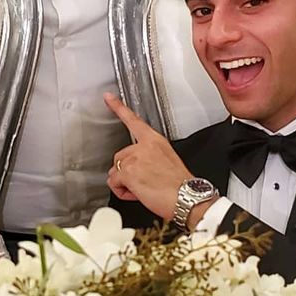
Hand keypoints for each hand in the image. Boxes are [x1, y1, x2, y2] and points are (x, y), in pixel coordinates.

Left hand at [104, 92, 193, 220]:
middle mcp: (144, 146)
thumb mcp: (168, 162)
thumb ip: (149, 157)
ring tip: (144, 189)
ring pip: (115, 171)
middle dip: (126, 172)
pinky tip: (137, 193)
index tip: (108, 97)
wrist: (187, 198)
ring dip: (125, 183)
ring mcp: (135, 158)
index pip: (134, 121)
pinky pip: (114, 182)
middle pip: (119, 156)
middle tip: (144, 182)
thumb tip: (139, 168)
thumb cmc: (181, 186)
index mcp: (155, 141)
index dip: (118, 107)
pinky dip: (122, 192)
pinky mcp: (128, 172)